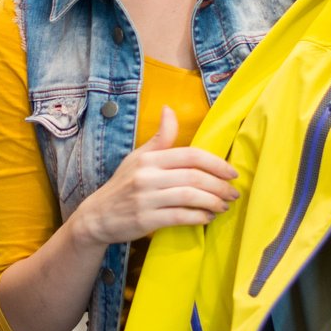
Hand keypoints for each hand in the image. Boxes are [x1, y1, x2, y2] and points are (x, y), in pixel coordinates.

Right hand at [68, 106, 240, 247]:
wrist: (97, 216)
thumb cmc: (122, 185)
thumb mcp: (138, 157)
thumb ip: (160, 138)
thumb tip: (169, 109)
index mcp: (149, 158)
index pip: (190, 155)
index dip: (216, 163)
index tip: (232, 173)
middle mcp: (147, 176)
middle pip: (194, 177)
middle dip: (219, 186)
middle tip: (233, 193)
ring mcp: (146, 199)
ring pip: (190, 197)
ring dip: (213, 202)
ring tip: (223, 206)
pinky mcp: (146, 220)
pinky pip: (180, 217)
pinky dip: (198, 217)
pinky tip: (207, 217)